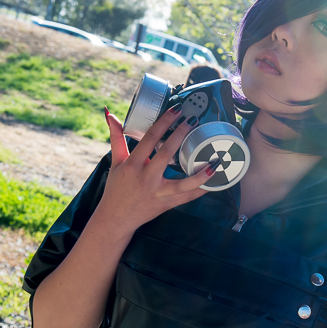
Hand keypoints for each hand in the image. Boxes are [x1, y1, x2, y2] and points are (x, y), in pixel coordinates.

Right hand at [96, 106, 215, 234]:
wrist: (117, 218)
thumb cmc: (117, 188)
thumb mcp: (116, 162)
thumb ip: (116, 138)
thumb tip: (111, 115)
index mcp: (133, 165)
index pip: (149, 139)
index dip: (163, 122)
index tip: (176, 109)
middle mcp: (146, 179)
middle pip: (166, 155)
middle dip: (181, 136)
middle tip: (194, 120)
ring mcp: (158, 193)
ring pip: (182, 184)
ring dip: (200, 174)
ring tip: (215, 161)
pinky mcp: (167, 204)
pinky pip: (188, 198)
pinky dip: (202, 190)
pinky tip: (215, 181)